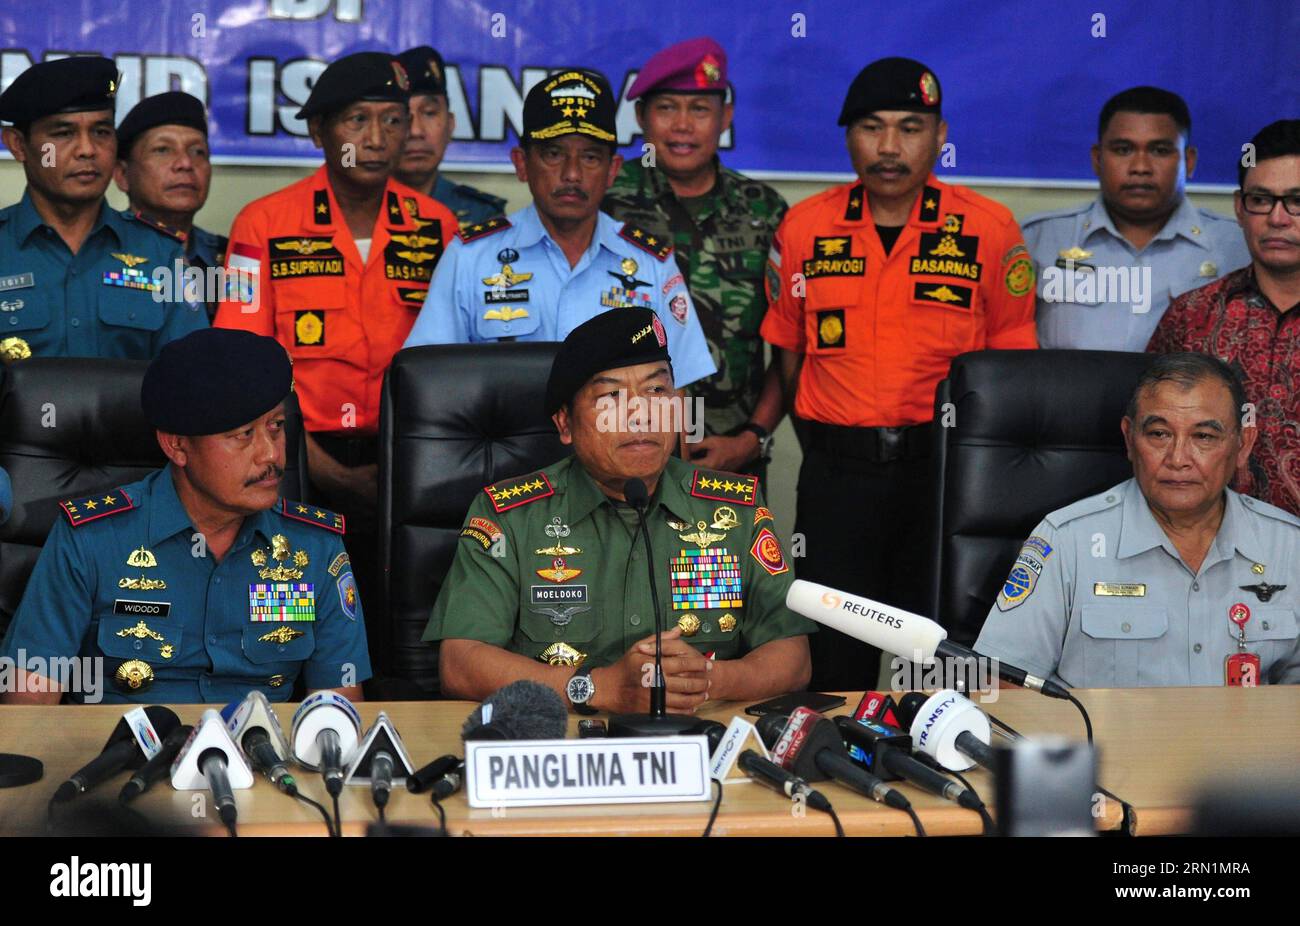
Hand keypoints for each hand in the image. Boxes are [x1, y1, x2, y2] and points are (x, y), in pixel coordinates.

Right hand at [592, 628, 711, 713]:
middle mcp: (655, 682)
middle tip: (709, 681)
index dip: (698, 664)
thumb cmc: (624, 667)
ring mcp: (654, 698)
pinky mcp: (652, 711)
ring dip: (697, 697)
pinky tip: (692, 707)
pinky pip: (675, 713)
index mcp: (654, 665)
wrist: (608, 688)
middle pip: (686, 683)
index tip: (707, 664)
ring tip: (705, 694)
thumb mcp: (638, 647)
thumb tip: (678, 630)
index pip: (682, 664)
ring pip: (683, 700)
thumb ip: (659, 640)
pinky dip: (687, 710)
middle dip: (702, 682)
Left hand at [688, 432, 759, 471]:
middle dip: (690, 465)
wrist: (743, 450)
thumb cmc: (727, 445)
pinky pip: (708, 475)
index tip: (681, 456)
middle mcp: (711, 473)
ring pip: (701, 474)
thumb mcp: (711, 441)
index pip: (690, 465)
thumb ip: (697, 446)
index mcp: (708, 465)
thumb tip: (686, 448)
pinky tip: (705, 464)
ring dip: (696, 469)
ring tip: (696, 461)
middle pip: (695, 471)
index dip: (684, 460)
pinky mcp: (719, 476)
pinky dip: (704, 470)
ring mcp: (716, 476)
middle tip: (687, 458)